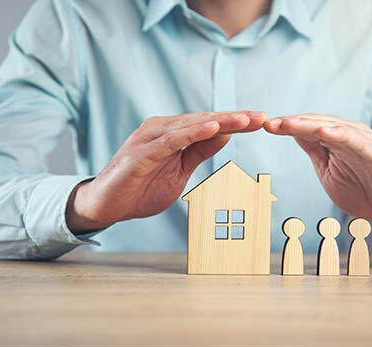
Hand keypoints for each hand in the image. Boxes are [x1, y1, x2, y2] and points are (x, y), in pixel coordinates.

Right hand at [67, 111, 266, 230]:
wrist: (107, 205)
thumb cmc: (141, 187)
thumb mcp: (179, 171)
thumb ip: (199, 151)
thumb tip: (224, 135)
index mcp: (173, 134)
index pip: (210, 125)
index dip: (236, 123)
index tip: (263, 121)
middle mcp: (162, 129)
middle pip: (204, 121)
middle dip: (235, 119)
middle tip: (264, 116)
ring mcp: (150, 139)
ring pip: (191, 126)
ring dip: (220, 122)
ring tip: (246, 119)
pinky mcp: (141, 153)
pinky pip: (171, 141)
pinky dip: (192, 133)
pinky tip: (213, 128)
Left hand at [264, 114, 371, 234]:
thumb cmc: (361, 190)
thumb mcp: (328, 170)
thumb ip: (314, 150)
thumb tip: (292, 132)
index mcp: (336, 139)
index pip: (307, 128)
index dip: (286, 126)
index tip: (264, 126)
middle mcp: (351, 135)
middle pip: (317, 124)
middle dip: (292, 123)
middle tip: (270, 123)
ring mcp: (365, 143)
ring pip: (334, 128)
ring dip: (310, 125)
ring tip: (289, 123)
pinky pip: (358, 143)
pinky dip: (341, 135)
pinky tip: (325, 131)